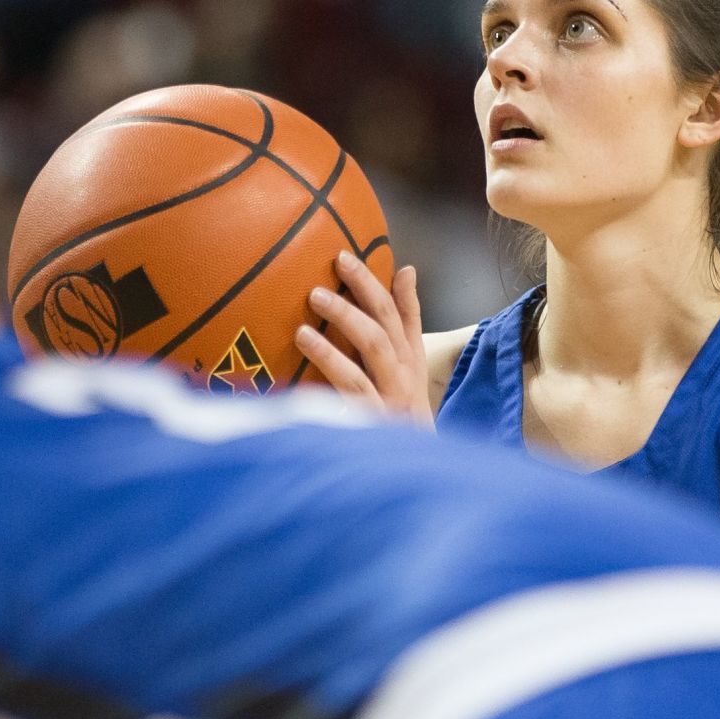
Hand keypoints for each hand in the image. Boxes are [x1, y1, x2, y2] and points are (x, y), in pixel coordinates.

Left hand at [295, 251, 431, 426]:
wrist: (414, 462)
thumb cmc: (403, 404)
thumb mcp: (410, 363)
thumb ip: (406, 318)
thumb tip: (407, 270)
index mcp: (410, 356)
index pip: (395, 311)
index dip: (370, 282)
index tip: (342, 256)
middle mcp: (403, 373)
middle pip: (382, 326)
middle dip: (355, 299)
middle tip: (316, 286)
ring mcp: (390, 395)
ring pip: (372, 351)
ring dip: (342, 327)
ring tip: (305, 318)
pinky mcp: (375, 417)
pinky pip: (352, 386)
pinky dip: (330, 364)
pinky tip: (306, 347)